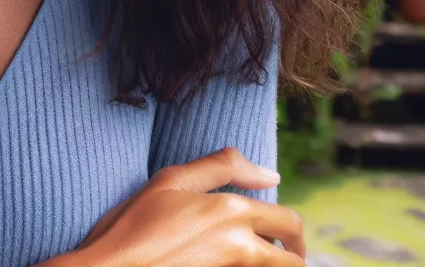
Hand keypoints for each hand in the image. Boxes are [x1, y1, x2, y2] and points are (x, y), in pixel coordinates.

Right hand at [55, 147, 304, 266]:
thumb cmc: (129, 226)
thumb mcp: (169, 181)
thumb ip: (223, 167)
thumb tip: (272, 174)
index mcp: (232, 212)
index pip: (290, 223)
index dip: (296, 234)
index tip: (289, 240)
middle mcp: (239, 247)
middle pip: (291, 262)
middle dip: (294, 259)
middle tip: (286, 259)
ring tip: (260, 265)